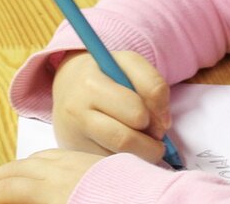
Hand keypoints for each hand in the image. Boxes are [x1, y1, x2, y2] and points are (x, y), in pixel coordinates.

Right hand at [0, 149, 102, 203]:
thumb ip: (32, 203)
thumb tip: (11, 201)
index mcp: (50, 192)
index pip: (7, 189)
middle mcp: (58, 172)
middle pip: (15, 169)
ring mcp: (75, 163)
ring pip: (34, 158)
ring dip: (16, 169)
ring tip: (9, 181)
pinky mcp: (91, 161)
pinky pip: (56, 154)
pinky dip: (39, 161)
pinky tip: (40, 169)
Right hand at [52, 51, 171, 162]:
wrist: (67, 86)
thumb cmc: (104, 74)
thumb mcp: (128, 63)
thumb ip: (153, 84)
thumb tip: (162, 125)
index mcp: (90, 84)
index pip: (136, 110)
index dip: (157, 115)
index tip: (157, 115)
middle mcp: (76, 112)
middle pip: (126, 140)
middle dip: (150, 141)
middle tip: (151, 133)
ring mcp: (73, 135)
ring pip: (120, 158)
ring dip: (141, 154)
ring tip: (140, 141)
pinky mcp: (76, 154)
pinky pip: (112, 165)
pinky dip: (126, 160)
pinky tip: (122, 146)